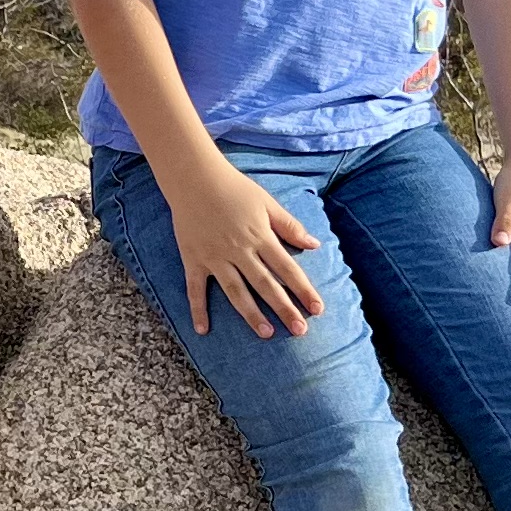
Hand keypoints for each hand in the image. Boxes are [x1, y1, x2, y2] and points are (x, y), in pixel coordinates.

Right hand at [163, 160, 322, 339]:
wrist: (194, 177)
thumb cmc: (233, 188)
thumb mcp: (267, 203)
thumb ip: (289, 226)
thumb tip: (314, 245)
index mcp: (260, 237)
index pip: (287, 268)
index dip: (304, 289)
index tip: (317, 309)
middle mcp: (239, 250)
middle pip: (265, 284)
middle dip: (284, 308)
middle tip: (300, 331)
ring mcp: (215, 257)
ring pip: (236, 290)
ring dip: (251, 313)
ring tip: (266, 333)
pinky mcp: (194, 259)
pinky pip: (195, 288)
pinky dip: (198, 309)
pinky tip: (203, 330)